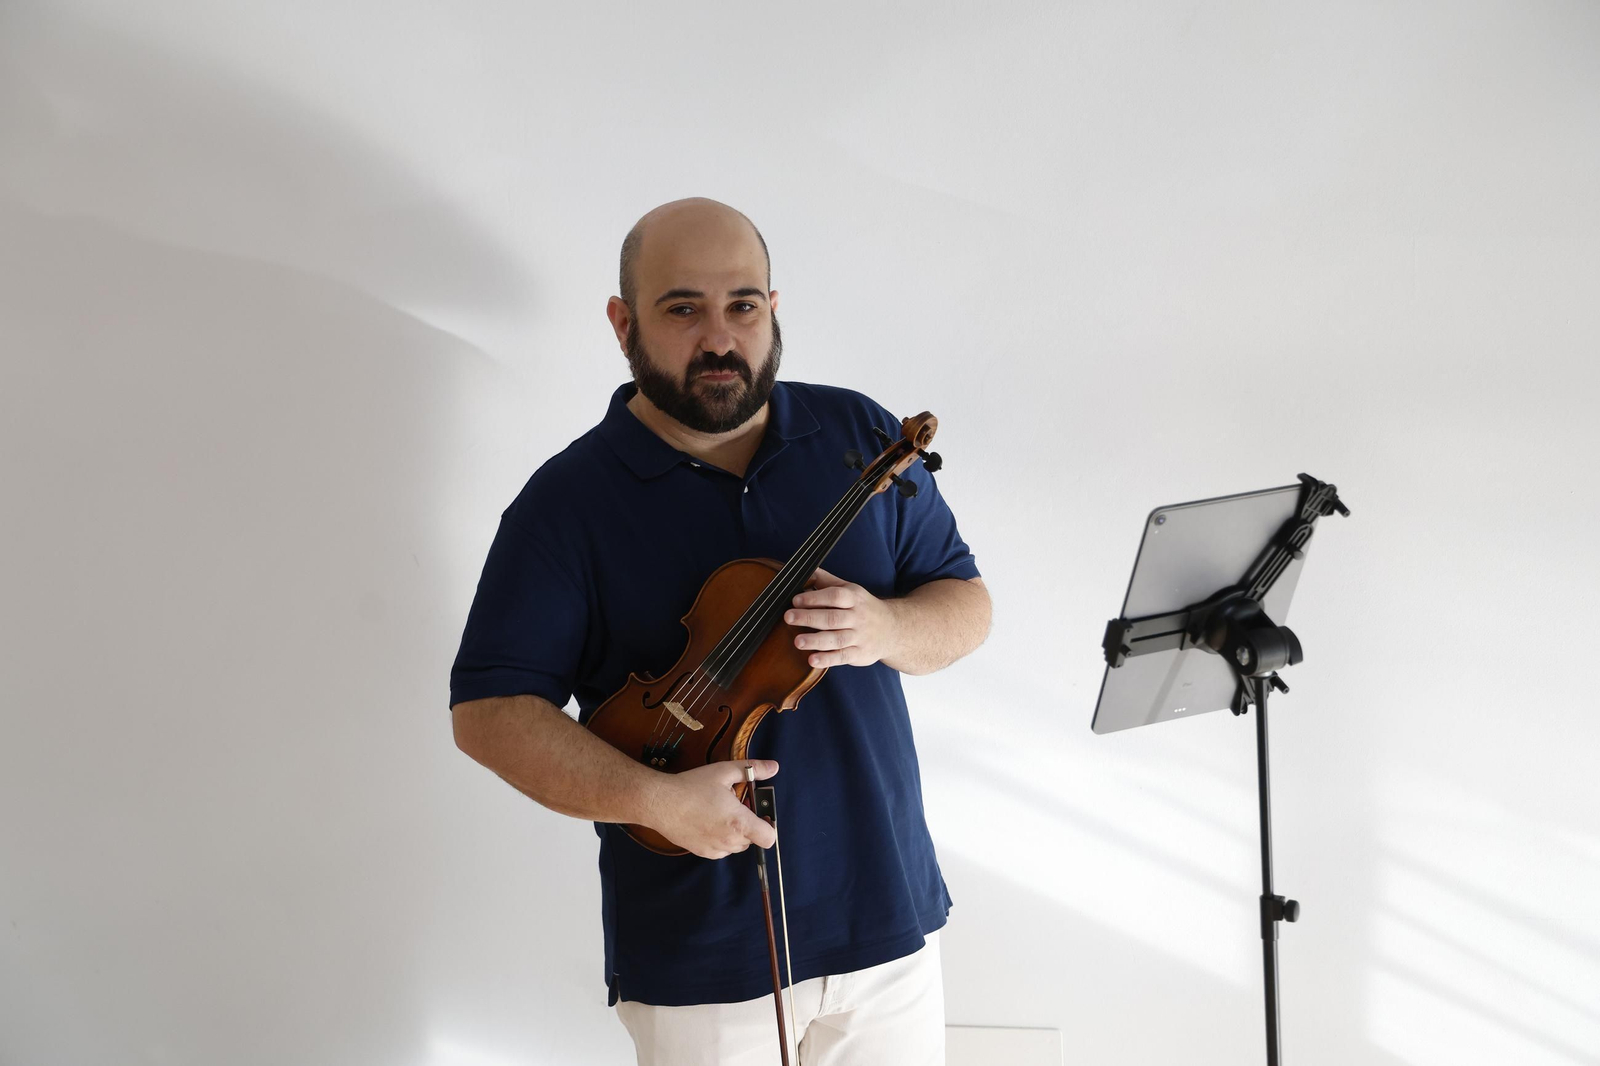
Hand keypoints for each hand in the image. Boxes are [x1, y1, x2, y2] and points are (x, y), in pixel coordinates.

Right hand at [646, 759, 778, 858]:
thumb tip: (773, 767)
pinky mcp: (702, 852)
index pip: (769, 838)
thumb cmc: (692, 786)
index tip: (758, 812)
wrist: (661, 803)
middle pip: (752, 839)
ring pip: (736, 845)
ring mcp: (715, 849)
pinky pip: (721, 850)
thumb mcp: (724, 771)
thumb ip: (752, 770)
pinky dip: (720, 839)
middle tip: (733, 805)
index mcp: (739, 822)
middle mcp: (730, 840)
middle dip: (748, 823)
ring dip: (734, 832)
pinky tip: (707, 822)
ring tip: (718, 812)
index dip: (768, 825)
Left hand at [785, 566, 900, 667]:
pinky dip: (827, 659)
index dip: (815, 598)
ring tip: (797, 642)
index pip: (835, 596)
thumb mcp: (850, 589)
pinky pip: (842, 657)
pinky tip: (812, 660)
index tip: (796, 600)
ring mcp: (859, 637)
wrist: (893, 629)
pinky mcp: (859, 654)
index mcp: (854, 598)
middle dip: (809, 618)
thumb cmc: (863, 607)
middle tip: (789, 617)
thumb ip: (827, 581)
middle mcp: (857, 617)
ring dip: (816, 641)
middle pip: (833, 618)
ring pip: (837, 639)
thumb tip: (805, 569)